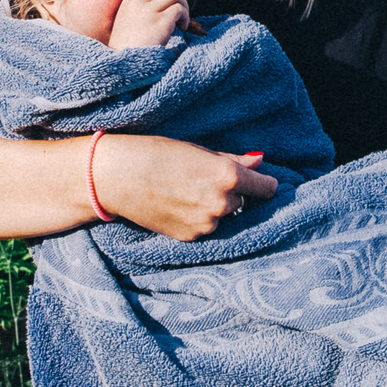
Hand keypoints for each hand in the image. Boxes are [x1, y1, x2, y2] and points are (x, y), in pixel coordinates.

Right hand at [91, 135, 278, 240]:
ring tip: (186, 191)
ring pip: (223, 216)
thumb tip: (261, 160)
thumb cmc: (157, 153)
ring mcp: (206, 224)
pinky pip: (206, 228)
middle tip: (203, 180)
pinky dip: (198, 219)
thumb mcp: (198, 150)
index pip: (267, 188)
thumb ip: (233, 159)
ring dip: (214, 207)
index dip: (264, 183)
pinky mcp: (190, 237)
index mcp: (228, 177)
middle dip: (231, 193)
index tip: (259, 181)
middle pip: (243, 201)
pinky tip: (178, 205)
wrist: (118, 177)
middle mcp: (221, 203)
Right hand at [108, 0, 189, 48]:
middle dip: (177, 4)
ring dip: (184, 8)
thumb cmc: (127, 53)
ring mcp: (149, 11)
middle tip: (179, 22)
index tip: (169, 19)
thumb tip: (166, 12)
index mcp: (129, 3)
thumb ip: (142, 16)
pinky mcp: (160, 21)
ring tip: (183, 24)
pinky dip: (186, 17)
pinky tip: (183, 29)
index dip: (166, 5)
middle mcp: (138, 3)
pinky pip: (179, 9)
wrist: (123, 66)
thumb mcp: (129, 27)